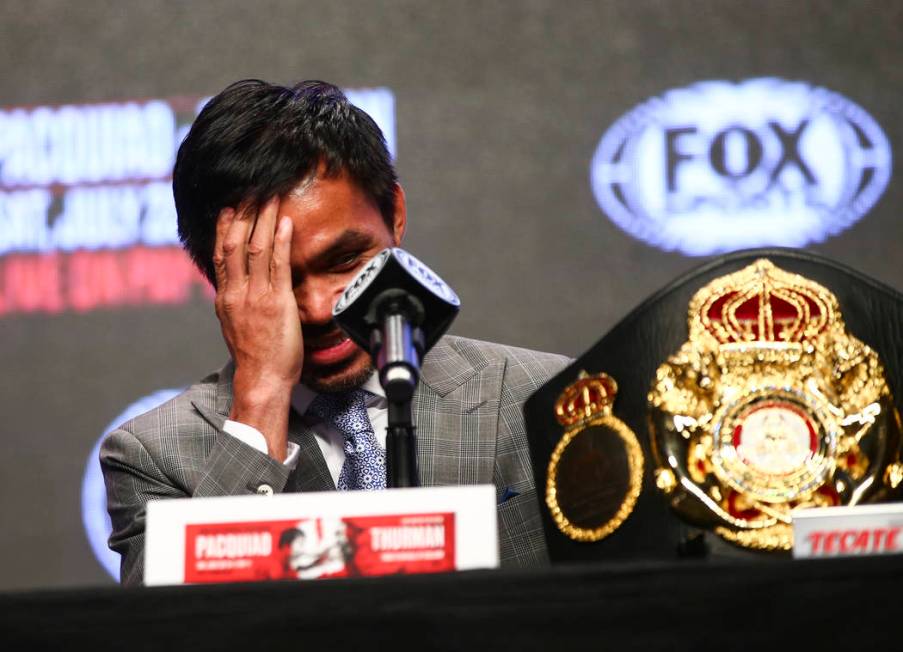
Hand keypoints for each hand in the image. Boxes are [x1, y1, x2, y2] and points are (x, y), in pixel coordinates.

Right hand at [213, 197, 299, 460]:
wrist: (261, 380)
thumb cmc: (255, 359)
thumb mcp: (236, 327)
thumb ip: (235, 305)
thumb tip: (234, 293)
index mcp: (226, 298)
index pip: (221, 255)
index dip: (224, 228)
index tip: (229, 207)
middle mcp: (237, 292)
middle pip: (235, 243)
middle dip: (243, 214)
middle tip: (250, 190)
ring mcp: (256, 296)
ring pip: (256, 248)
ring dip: (265, 219)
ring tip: (271, 197)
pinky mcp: (277, 302)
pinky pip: (280, 265)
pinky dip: (283, 241)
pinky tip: (287, 223)